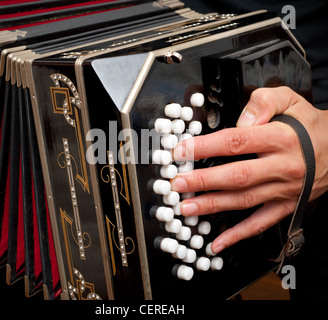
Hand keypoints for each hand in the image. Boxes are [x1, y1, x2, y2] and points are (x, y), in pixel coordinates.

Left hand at [171, 86, 327, 253]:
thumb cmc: (308, 126)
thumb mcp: (289, 100)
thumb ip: (263, 102)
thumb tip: (241, 118)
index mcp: (278, 138)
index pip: (236, 142)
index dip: (206, 147)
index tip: (182, 151)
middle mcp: (280, 166)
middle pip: (237, 175)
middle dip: (203, 181)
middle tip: (178, 184)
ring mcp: (282, 190)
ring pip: (244, 200)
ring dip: (213, 206)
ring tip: (187, 208)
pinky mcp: (285, 206)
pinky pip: (260, 223)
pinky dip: (238, 234)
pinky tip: (218, 241)